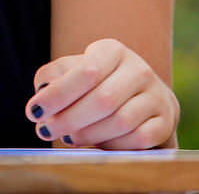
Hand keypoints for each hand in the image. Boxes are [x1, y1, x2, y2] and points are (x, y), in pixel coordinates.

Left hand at [25, 38, 178, 149]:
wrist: (141, 98)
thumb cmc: (98, 84)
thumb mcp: (75, 71)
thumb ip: (54, 76)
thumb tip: (42, 91)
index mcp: (113, 51)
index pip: (86, 72)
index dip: (57, 95)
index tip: (33, 112)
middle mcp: (139, 69)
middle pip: (103, 100)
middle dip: (69, 120)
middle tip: (46, 131)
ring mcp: (156, 95)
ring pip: (121, 121)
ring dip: (89, 135)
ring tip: (68, 138)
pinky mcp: (165, 121)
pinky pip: (139, 139)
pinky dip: (113, 146)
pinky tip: (97, 145)